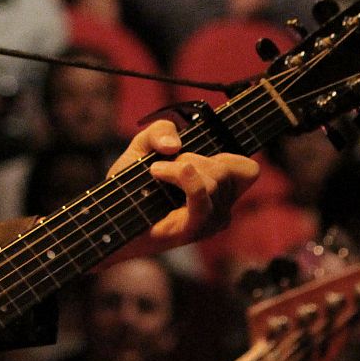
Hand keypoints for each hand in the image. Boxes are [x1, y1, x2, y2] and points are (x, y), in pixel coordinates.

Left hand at [102, 120, 259, 262]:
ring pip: (215, 180)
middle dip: (193, 157)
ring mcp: (210, 222)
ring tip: (156, 172)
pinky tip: (161, 171)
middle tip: (163, 166)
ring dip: (181, 167)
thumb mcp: (144, 146)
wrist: (112, 219)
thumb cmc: (131, 186)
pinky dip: (185, 178)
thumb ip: (160, 130)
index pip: (248, 171)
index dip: (226, 155)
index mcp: (219, 189)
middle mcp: (221, 207)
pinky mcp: (194, 230)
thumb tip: (174, 145)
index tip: (192, 156)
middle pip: (228, 169)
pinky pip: (202, 197)